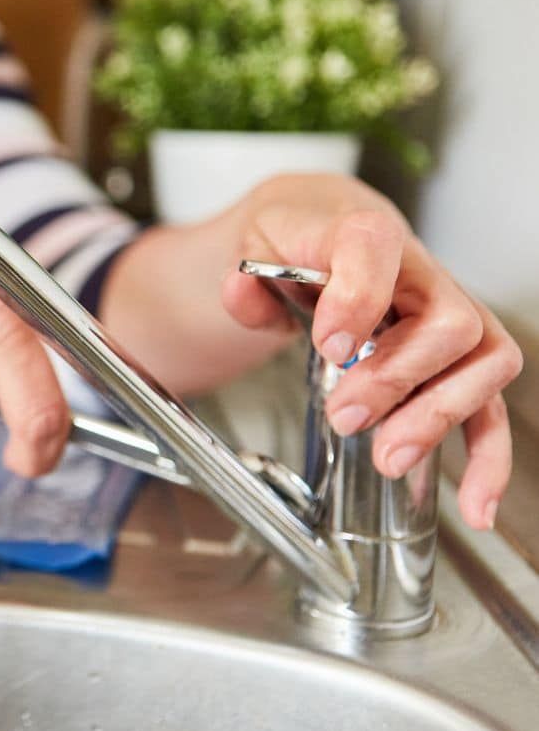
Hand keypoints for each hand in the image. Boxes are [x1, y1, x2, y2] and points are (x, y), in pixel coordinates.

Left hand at [220, 173, 522, 529]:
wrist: (323, 226)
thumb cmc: (298, 237)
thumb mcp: (256, 244)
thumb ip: (246, 278)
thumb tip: (240, 290)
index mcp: (364, 234)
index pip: (376, 248)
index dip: (359, 299)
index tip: (331, 346)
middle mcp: (420, 271)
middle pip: (447, 320)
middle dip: (395, 379)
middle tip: (344, 416)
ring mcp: (447, 314)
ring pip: (483, 360)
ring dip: (439, 417)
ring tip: (388, 457)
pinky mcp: (454, 358)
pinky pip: (490, 404)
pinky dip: (488, 457)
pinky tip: (475, 504)